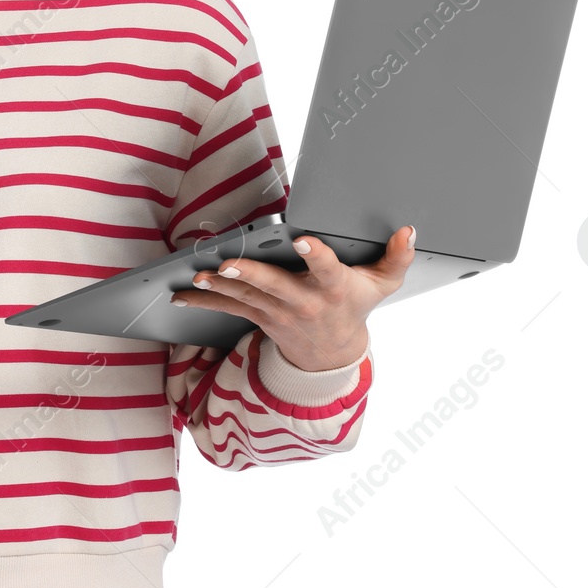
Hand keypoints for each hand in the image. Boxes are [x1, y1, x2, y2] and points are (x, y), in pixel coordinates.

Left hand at [170, 225, 416, 370]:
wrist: (332, 357)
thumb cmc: (355, 308)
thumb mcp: (382, 286)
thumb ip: (398, 257)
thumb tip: (408, 230)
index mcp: (334, 288)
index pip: (326, 268)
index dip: (316, 255)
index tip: (304, 240)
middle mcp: (304, 301)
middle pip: (275, 285)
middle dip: (251, 275)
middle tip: (228, 265)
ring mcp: (278, 312)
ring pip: (245, 297)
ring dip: (218, 287)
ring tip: (196, 277)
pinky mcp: (259, 317)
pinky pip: (228, 308)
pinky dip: (203, 301)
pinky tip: (179, 295)